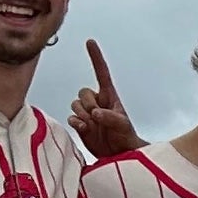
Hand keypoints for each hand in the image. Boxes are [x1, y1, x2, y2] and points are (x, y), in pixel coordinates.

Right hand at [68, 41, 140, 159]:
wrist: (120, 155)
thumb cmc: (126, 137)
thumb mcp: (123, 125)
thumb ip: (110, 117)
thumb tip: (95, 113)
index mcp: (109, 97)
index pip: (101, 73)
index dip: (96, 57)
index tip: (90, 42)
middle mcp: (97, 102)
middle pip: (82, 92)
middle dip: (88, 104)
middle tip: (99, 118)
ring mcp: (87, 113)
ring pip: (75, 105)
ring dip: (83, 116)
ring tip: (95, 127)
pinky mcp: (80, 124)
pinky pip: (71, 118)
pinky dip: (76, 124)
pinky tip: (86, 130)